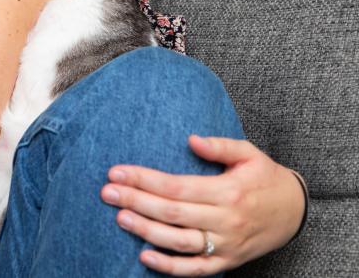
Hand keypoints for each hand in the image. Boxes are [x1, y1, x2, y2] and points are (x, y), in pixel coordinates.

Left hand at [100, 135, 305, 275]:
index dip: (144, 180)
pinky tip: (144, 256)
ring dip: (146, 231)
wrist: (296, 212)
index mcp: (228, 192)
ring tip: (119, 217)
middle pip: (172, 213)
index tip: (116, 172)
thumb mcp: (249, 153)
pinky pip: (196, 270)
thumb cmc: (265, 177)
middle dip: (136, 202)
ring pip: (180, 243)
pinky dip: (169, 266)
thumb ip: (220, 145)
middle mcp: (226, 220)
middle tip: (107, 192)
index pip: (176, 187)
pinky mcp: (227, 262)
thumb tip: (191, 139)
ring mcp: (226, 245)